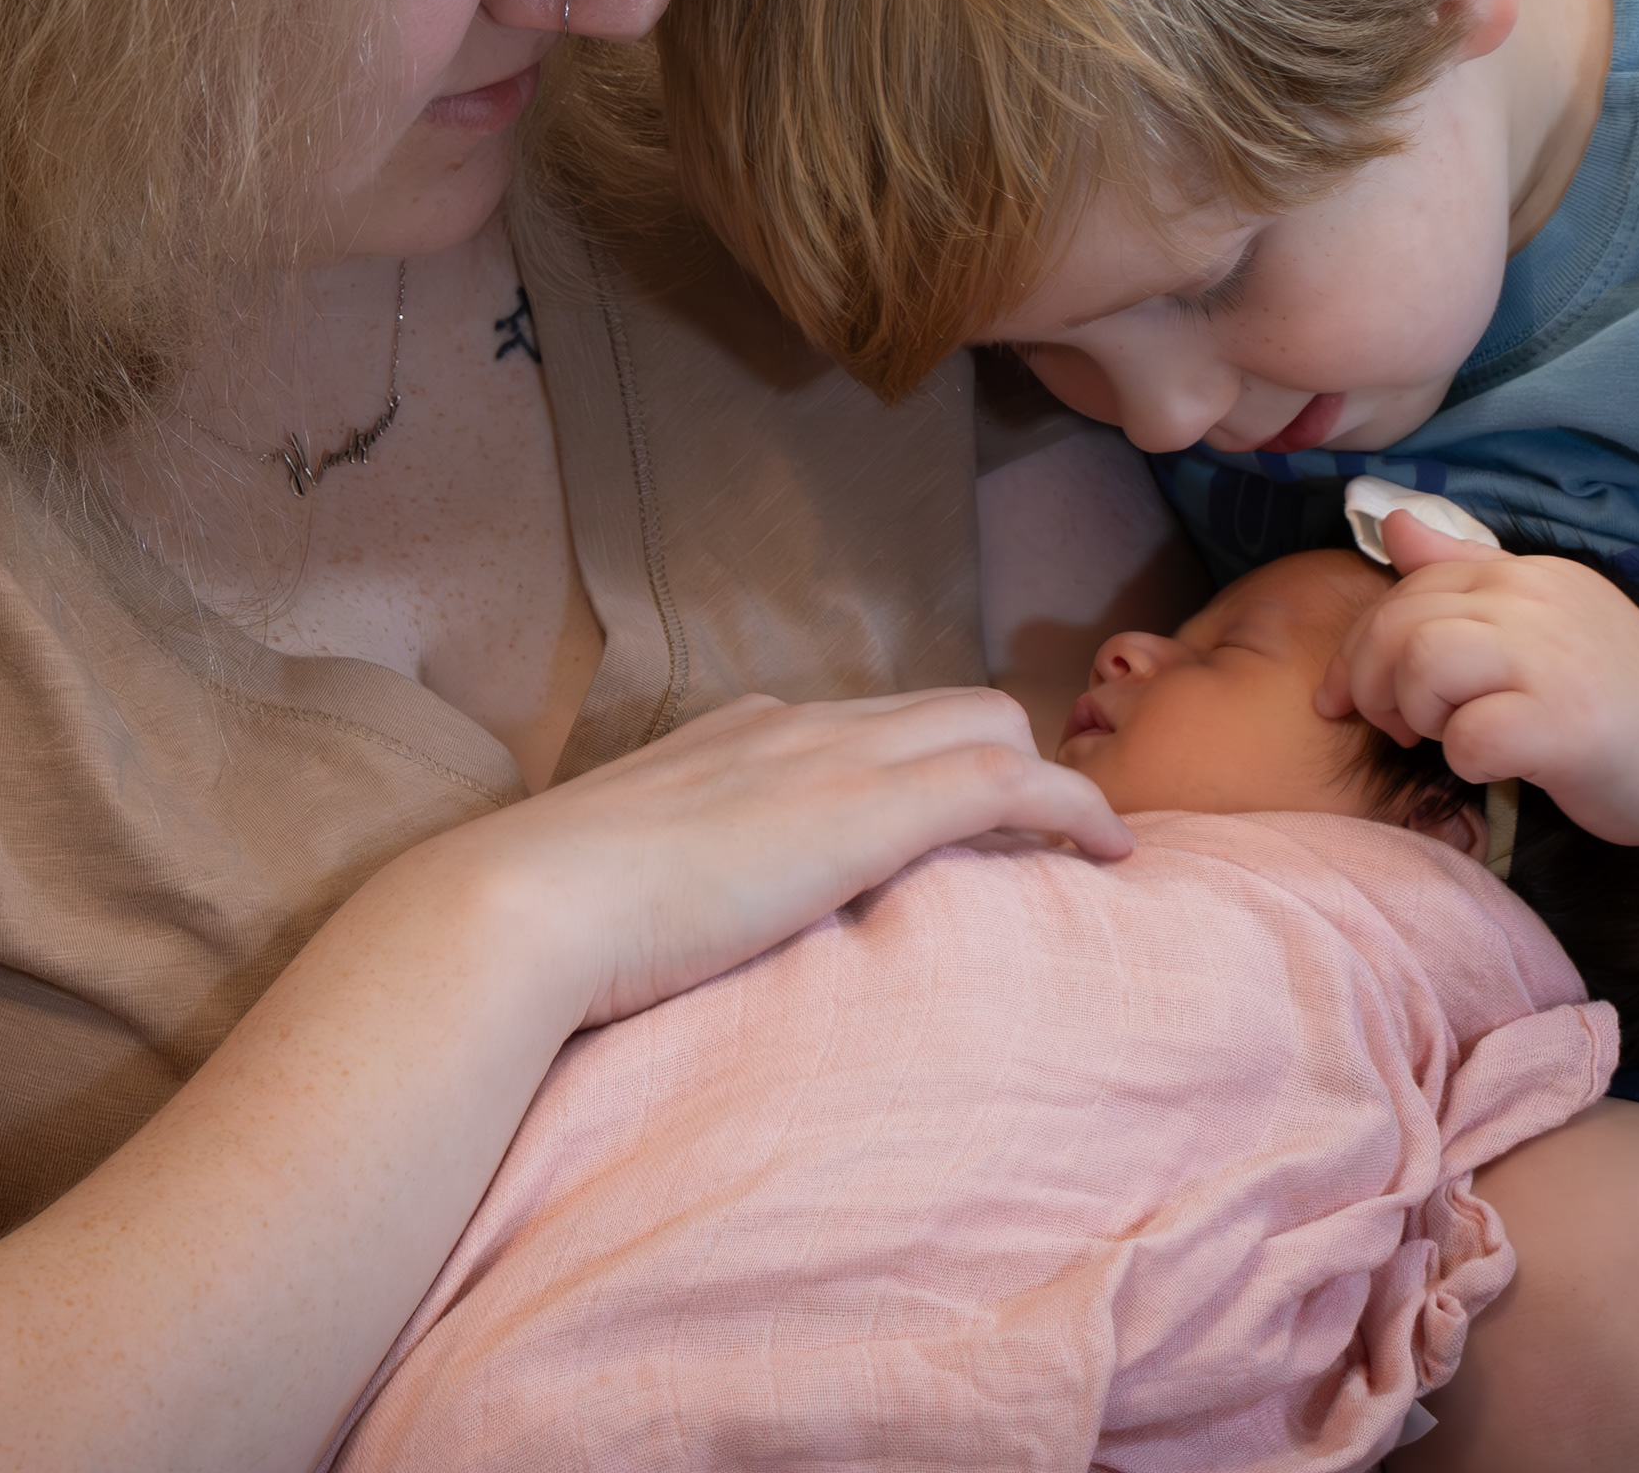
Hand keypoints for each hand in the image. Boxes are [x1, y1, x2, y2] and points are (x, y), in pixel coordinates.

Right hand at [424, 687, 1129, 1031]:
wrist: (525, 908)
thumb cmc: (543, 920)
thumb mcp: (611, 883)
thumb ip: (657, 883)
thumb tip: (652, 933)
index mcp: (731, 736)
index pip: (857, 723)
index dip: (915, 760)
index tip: (947, 815)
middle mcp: (791, 724)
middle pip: (939, 705)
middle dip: (1000, 754)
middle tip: (1039, 834)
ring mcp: (832, 757)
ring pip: (984, 723)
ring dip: (1044, 777)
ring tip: (1091, 844)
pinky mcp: (871, 807)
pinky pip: (1010, 783)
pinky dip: (1073, 806)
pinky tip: (1113, 848)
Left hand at [1317, 516, 1638, 848]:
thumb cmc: (1611, 691)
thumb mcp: (1541, 618)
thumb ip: (1466, 573)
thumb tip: (1396, 525)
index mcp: (1524, 576)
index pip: (1408, 586)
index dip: (1361, 643)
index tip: (1348, 694)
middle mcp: (1537, 604)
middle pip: (1401, 623)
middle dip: (1370, 681)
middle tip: (1395, 724)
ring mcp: (1554, 662)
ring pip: (1423, 664)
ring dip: (1415, 712)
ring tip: (1445, 735)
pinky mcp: (1567, 727)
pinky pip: (1470, 737)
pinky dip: (1464, 759)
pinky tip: (1493, 764)